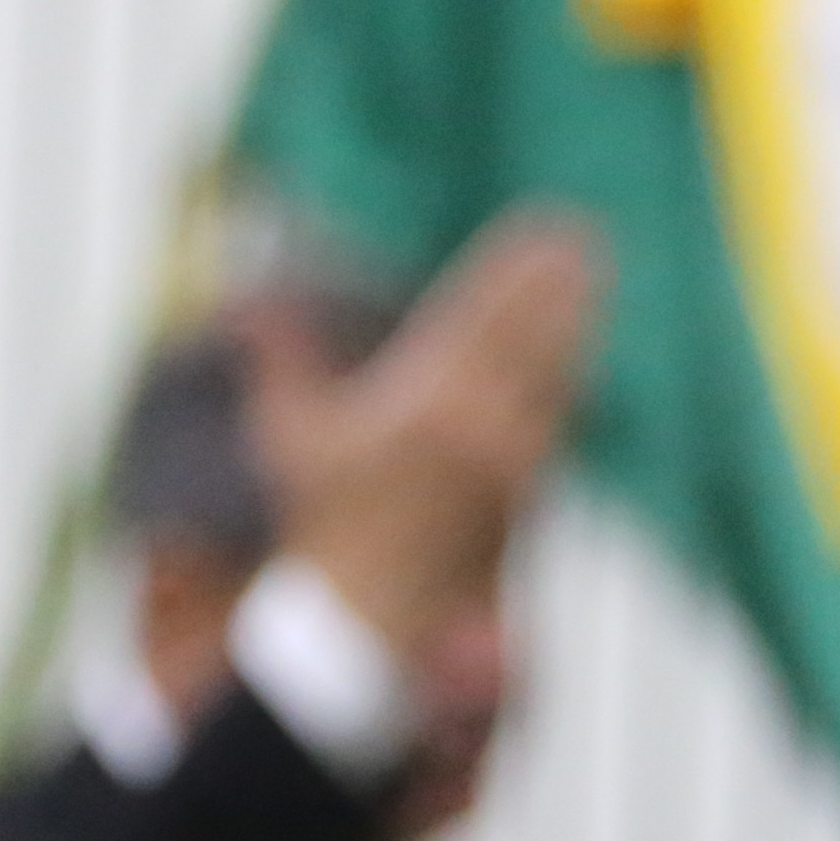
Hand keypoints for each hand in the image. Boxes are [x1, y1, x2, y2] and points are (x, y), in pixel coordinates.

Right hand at [248, 212, 605, 663]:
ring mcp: (513, 462)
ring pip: (557, 376)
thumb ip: (280, 362)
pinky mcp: (529, 493)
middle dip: (557, 284)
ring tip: (592, 276)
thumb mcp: (291, 434)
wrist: (368, 612)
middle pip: (533, 336)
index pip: (482, 315)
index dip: (512, 268)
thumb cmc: (322, 518)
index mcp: (424, 398)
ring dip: (574, 324)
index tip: (539, 227)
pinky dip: (566, 381)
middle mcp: (480, 425)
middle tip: (581, 235)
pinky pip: (557, 422)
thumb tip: (248, 305)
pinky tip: (577, 358)